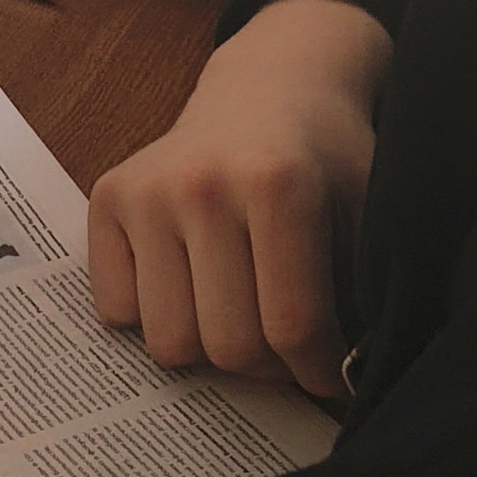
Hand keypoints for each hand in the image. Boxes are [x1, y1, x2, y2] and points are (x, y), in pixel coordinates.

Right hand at [88, 0, 388, 397]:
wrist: (268, 90)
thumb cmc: (326, 161)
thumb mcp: (369, 215)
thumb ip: (362, 298)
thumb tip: (346, 386)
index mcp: (277, 184)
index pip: (291, 324)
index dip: (316, 371)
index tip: (328, 379)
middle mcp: (201, 184)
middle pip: (226, 344)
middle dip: (264, 368)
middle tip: (284, 352)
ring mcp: (146, 191)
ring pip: (167, 340)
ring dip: (206, 350)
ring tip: (236, 319)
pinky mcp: (107, 198)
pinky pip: (117, 311)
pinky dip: (153, 317)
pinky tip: (188, 287)